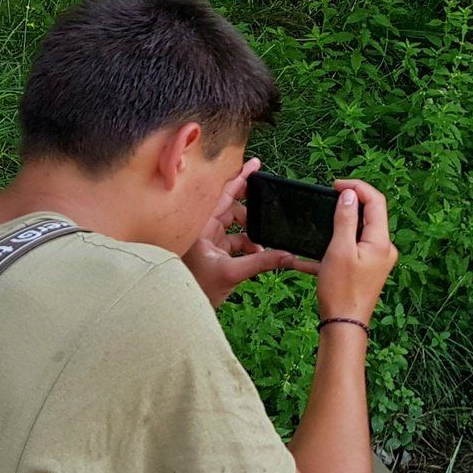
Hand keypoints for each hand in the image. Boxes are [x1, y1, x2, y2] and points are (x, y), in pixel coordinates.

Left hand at [185, 157, 316, 307]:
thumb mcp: (232, 273)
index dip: (241, 177)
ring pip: (236, 224)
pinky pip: (236, 238)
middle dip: (252, 209)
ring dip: (251, 231)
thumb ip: (262, 262)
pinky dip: (248, 243)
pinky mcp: (215, 249)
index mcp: (202, 224)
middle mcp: (204, 227)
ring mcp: (209, 238)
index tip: (255, 164)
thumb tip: (289, 256)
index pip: (224, 193)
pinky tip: (257, 252)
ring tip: (261, 244)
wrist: (184, 308)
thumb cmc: (197, 288)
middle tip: (269, 206)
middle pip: (232, 206)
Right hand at [316, 179, 398, 326]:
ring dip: (340, 224)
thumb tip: (349, 195)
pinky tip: (312, 255)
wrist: (344, 325)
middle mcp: (384, 249)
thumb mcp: (339, 250)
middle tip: (328, 198)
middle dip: (350, 204)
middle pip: (370, 215)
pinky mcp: (367, 270)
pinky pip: (352, 250)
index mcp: (381, 241)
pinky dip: (336, 246)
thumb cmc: (340, 290)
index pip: (376, 201)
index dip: (357, 187)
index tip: (335, 185)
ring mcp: (377, 260)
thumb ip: (344, 219)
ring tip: (321, 222)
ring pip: (359, 232)